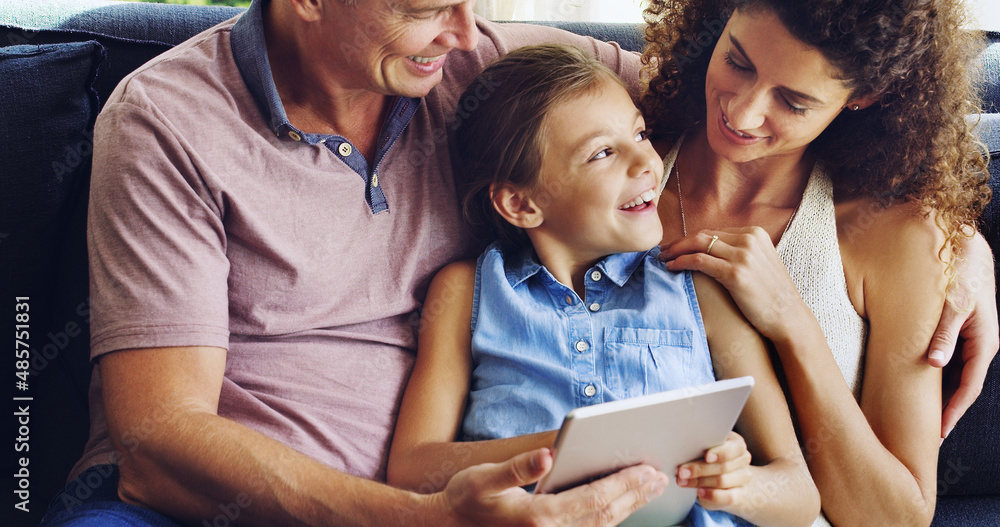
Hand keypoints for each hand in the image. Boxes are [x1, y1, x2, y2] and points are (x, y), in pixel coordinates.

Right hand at [437, 448, 669, 526]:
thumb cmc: (466, 499)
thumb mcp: (484, 478)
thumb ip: (517, 467)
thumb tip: (547, 455)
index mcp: (540, 518)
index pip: (595, 499)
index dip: (624, 484)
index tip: (648, 470)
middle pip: (605, 515)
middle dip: (634, 495)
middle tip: (659, 477)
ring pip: (602, 526)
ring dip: (628, 507)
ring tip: (649, 488)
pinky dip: (610, 517)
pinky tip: (621, 504)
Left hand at [661, 227, 807, 339]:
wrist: (788, 317)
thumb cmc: (772, 295)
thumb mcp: (760, 263)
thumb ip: (741, 252)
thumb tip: (714, 250)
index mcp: (755, 233)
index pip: (714, 232)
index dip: (692, 239)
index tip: (676, 246)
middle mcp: (749, 239)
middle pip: (703, 235)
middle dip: (679, 242)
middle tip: (662, 251)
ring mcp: (743, 255)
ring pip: (698, 244)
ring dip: (675, 250)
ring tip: (662, 258)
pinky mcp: (735, 273)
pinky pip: (699, 261)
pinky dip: (681, 262)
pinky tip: (671, 267)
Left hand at [676, 432, 751, 510]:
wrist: (731, 484)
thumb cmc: (713, 461)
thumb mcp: (708, 449)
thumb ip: (700, 447)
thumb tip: (682, 448)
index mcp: (736, 443)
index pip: (734, 447)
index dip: (720, 453)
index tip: (706, 457)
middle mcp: (743, 459)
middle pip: (723, 466)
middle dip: (699, 469)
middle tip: (681, 471)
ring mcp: (743, 477)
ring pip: (722, 481)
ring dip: (699, 481)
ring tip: (683, 481)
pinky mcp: (740, 495)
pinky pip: (728, 497)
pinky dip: (712, 495)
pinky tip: (699, 492)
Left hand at [927, 232, 998, 438]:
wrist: (965, 245)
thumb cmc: (963, 272)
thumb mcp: (956, 303)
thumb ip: (945, 332)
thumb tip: (935, 364)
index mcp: (984, 343)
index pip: (969, 388)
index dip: (953, 412)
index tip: (937, 432)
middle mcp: (979, 344)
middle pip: (962, 387)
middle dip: (945, 411)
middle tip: (924, 435)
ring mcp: (969, 338)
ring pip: (954, 375)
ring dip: (939, 395)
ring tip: (919, 417)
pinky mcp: (957, 330)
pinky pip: (948, 360)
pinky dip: (935, 376)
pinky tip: (917, 384)